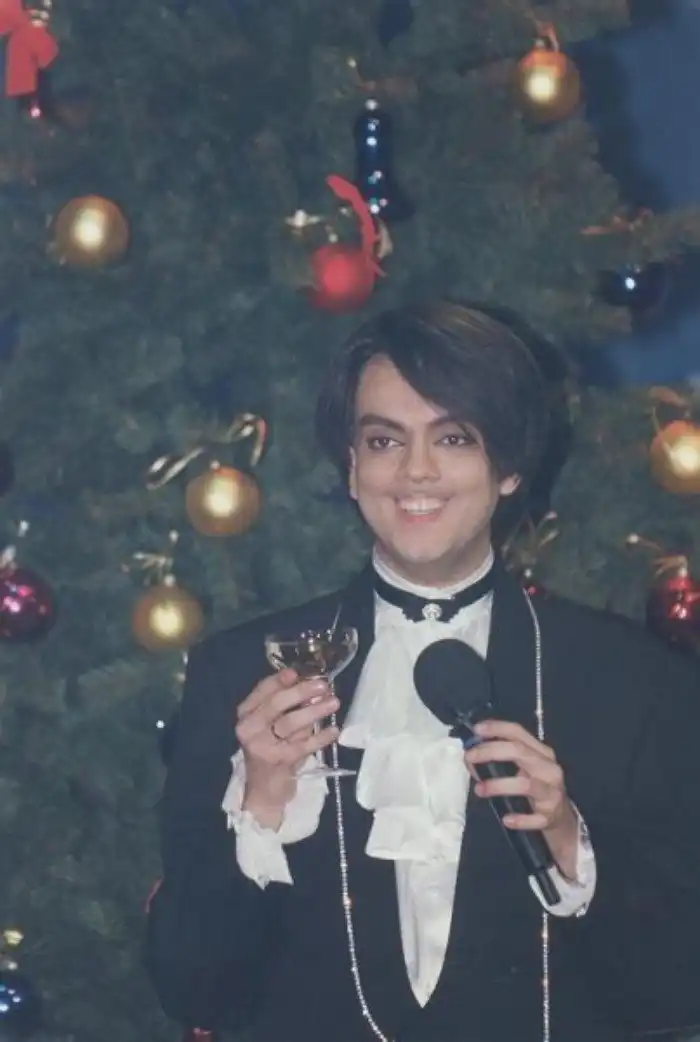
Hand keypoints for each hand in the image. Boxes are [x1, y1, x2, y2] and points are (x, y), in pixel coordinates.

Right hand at [235, 668, 338, 827]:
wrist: (264, 789)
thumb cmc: (271, 749)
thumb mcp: (271, 725)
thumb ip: (286, 706)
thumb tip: (313, 687)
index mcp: (246, 714)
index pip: (262, 691)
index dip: (280, 680)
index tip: (298, 672)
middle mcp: (249, 728)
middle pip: (276, 705)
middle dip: (301, 692)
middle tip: (323, 686)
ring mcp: (262, 746)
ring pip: (291, 723)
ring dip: (315, 711)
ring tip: (334, 703)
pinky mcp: (279, 762)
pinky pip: (304, 745)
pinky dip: (321, 737)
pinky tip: (334, 730)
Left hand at [464, 719, 578, 878]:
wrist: (561, 817)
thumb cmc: (536, 786)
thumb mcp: (524, 768)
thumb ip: (501, 759)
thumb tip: (470, 758)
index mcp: (542, 752)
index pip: (519, 733)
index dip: (497, 728)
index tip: (476, 729)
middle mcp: (549, 768)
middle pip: (519, 752)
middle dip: (490, 752)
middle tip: (469, 757)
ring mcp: (552, 792)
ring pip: (525, 785)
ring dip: (498, 785)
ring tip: (479, 789)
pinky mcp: (550, 816)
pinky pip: (534, 818)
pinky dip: (520, 819)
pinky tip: (506, 819)